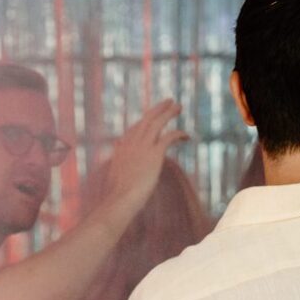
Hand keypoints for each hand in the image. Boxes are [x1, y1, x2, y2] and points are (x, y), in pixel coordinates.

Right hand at [99, 99, 187, 218]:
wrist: (120, 198)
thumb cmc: (116, 196)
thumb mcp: (113, 178)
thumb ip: (116, 165)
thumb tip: (116, 156)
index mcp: (121, 150)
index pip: (133, 130)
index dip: (143, 123)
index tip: (151, 118)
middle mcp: (130, 144)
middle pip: (146, 120)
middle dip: (158, 109)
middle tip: (169, 102)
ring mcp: (142, 147)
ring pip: (157, 122)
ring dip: (168, 113)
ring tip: (178, 107)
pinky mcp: (154, 153)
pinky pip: (169, 136)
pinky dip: (179, 134)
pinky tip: (186, 136)